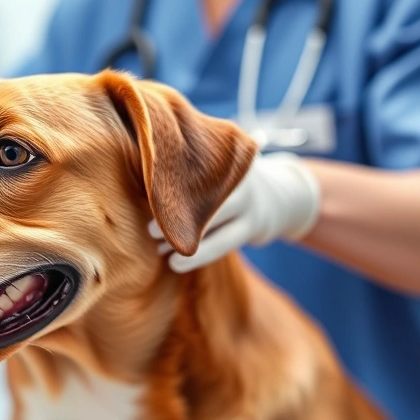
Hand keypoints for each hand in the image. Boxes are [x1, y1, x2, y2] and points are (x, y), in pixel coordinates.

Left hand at [148, 152, 320, 272]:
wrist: (279, 196)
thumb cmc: (225, 180)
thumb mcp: (215, 163)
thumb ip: (187, 165)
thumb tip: (140, 175)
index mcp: (227, 157)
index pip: (200, 167)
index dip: (172, 182)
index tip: (149, 193)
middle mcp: (241, 179)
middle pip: (208, 198)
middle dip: (177, 215)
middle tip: (149, 231)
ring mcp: (250, 204)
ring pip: (218, 226)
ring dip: (186, 239)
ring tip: (159, 250)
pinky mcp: (252, 228)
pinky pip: (225, 243)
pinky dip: (199, 254)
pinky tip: (175, 263)